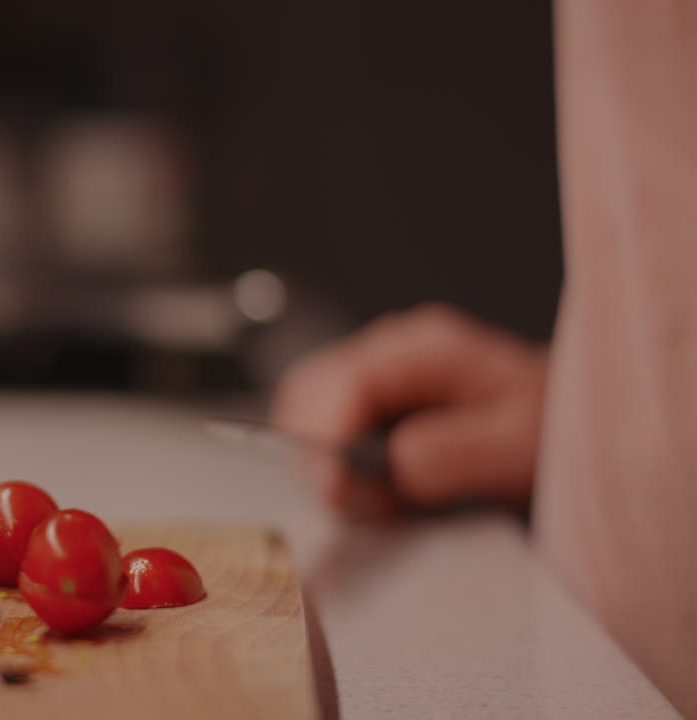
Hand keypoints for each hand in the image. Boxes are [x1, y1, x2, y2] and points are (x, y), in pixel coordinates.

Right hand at [271, 303, 547, 517]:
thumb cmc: (550, 427)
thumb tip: (393, 464)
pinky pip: (323, 425)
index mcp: (426, 349)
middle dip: (319, 453)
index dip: (327, 435)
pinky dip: (333, 463)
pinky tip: (374, 488)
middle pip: (311, 391)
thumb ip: (454, 453)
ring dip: (323, 461)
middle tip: (358, 503)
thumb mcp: (518, 447)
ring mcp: (375, 371)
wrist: (564, 422)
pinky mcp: (369, 398)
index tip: (333, 489)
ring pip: (307, 409)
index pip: (346, 382)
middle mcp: (390, 349)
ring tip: (377, 498)